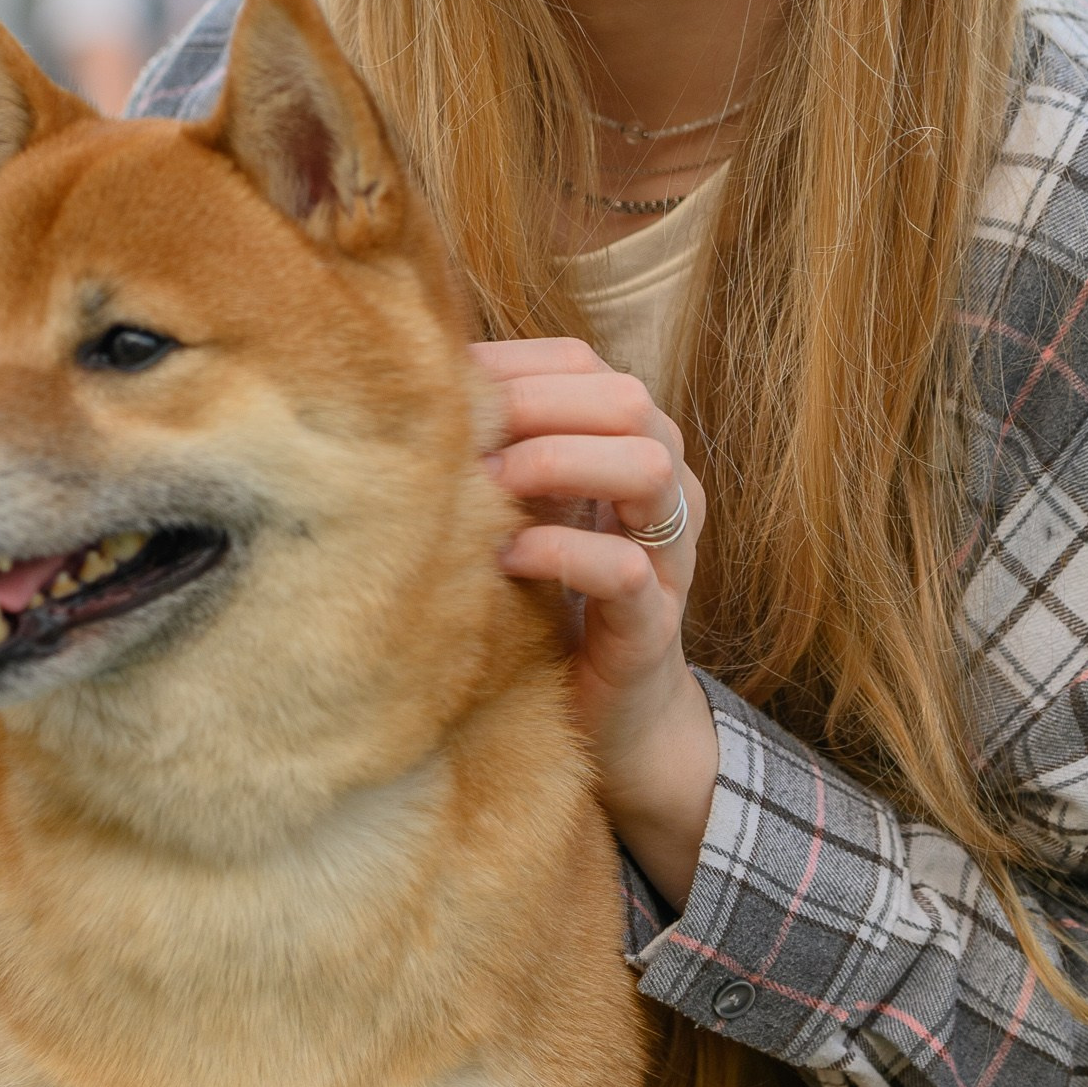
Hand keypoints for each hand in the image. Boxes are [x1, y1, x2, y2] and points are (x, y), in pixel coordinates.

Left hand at [472, 338, 716, 907]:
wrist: (615, 720)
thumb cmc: (556, 602)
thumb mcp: (529, 513)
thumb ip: (501, 455)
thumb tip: (418, 394)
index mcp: (635, 450)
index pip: (591, 368)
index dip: (520, 366)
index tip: (451, 389)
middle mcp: (667, 491)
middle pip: (629, 401)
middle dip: (538, 405)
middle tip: (469, 436)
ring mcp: (669, 556)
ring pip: (648, 466)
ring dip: (558, 462)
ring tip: (491, 484)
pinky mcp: (655, 624)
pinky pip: (625, 569)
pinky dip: (563, 551)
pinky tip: (508, 557)